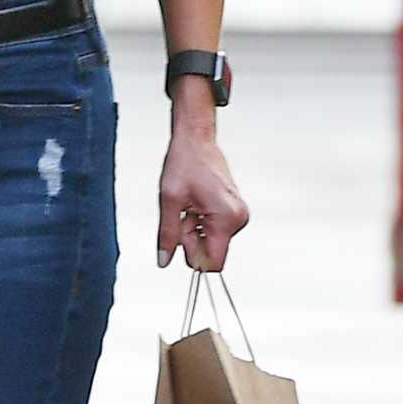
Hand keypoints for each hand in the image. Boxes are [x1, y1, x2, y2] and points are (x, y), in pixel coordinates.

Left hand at [157, 129, 248, 272]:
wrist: (196, 141)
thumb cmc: (185, 163)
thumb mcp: (170, 201)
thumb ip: (168, 234)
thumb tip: (164, 261)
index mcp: (226, 218)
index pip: (213, 262)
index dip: (193, 255)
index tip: (181, 234)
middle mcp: (238, 219)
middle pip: (211, 252)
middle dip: (191, 239)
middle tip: (182, 212)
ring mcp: (238, 216)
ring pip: (211, 241)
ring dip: (193, 229)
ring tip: (188, 204)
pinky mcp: (234, 212)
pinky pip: (214, 231)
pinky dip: (200, 223)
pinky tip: (195, 204)